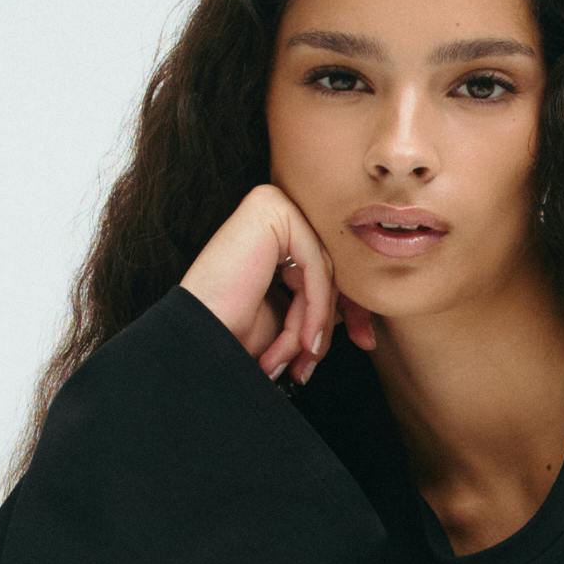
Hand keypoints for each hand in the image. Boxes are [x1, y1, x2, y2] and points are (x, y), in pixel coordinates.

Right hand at [179, 184, 376, 387]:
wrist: (199, 340)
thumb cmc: (235, 332)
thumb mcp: (294, 318)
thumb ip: (324, 301)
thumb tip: (364, 309)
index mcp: (276, 234)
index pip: (328, 265)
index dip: (349, 307)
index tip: (364, 341)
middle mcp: (274, 212)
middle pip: (331, 266)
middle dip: (332, 318)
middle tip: (317, 358)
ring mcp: (271, 204)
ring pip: (325, 270)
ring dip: (313, 323)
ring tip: (296, 357)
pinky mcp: (270, 208)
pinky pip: (316, 265)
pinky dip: (314, 308)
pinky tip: (303, 341)